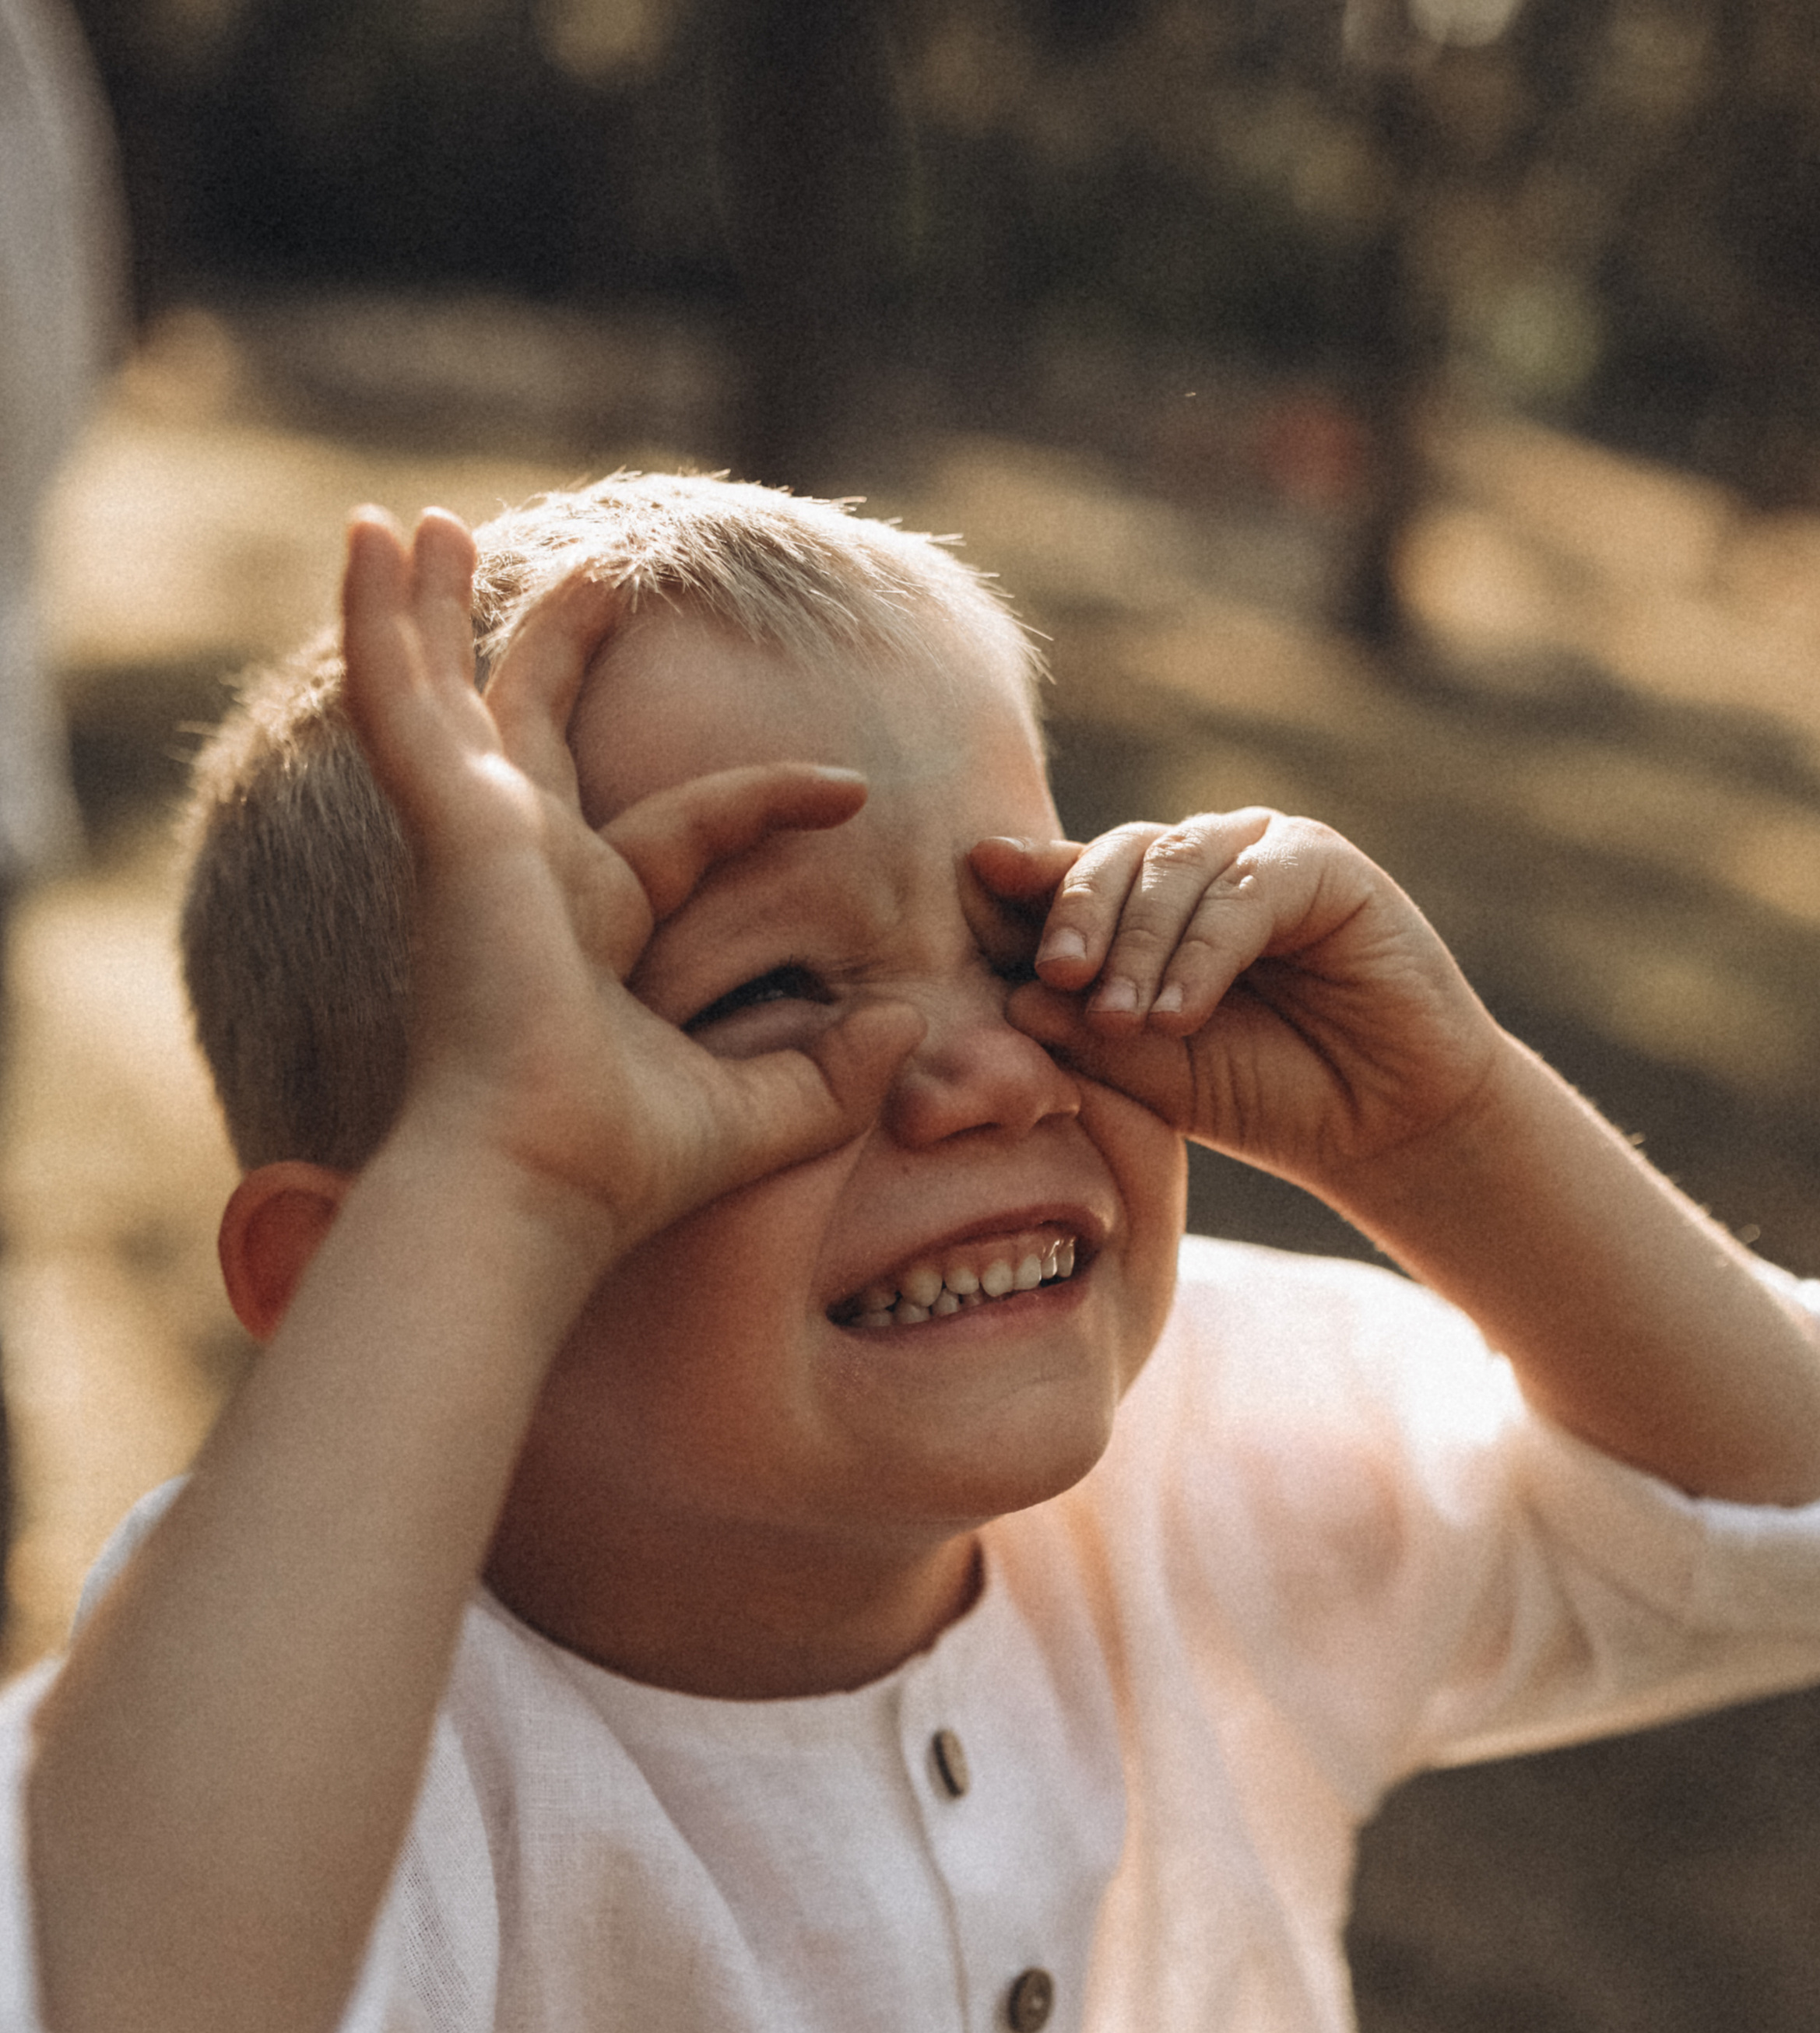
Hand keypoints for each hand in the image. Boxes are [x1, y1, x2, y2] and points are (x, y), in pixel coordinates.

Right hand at [341, 508, 917, 1271]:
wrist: (541, 1179)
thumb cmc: (628, 1166)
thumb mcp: (765, 1111)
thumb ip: (839, 1070)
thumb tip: (908, 1019)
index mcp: (594, 929)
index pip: (694, 827)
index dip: (777, 798)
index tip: (858, 791)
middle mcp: (525, 876)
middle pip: (536, 729)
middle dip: (557, 647)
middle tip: (586, 570)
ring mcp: (475, 842)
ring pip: (448, 695)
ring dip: (432, 610)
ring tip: (419, 521)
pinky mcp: (446, 822)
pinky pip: (399, 698)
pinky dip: (377, 618)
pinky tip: (367, 535)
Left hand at [973, 809, 1499, 1211]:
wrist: (1377, 1123)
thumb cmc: (1262, 1095)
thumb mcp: (1153, 1073)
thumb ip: (1086, 1032)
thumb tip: (1014, 994)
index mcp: (1144, 902)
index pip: (1072, 876)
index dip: (1025, 879)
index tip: (973, 884)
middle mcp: (1198, 864)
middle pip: (1116, 855)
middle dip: (1078, 912)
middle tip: (1054, 977)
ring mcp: (1259, 855)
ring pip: (1175, 864)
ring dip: (1140, 943)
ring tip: (1124, 1021)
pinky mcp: (1322, 866)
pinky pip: (1247, 891)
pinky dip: (1205, 951)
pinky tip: (1180, 1013)